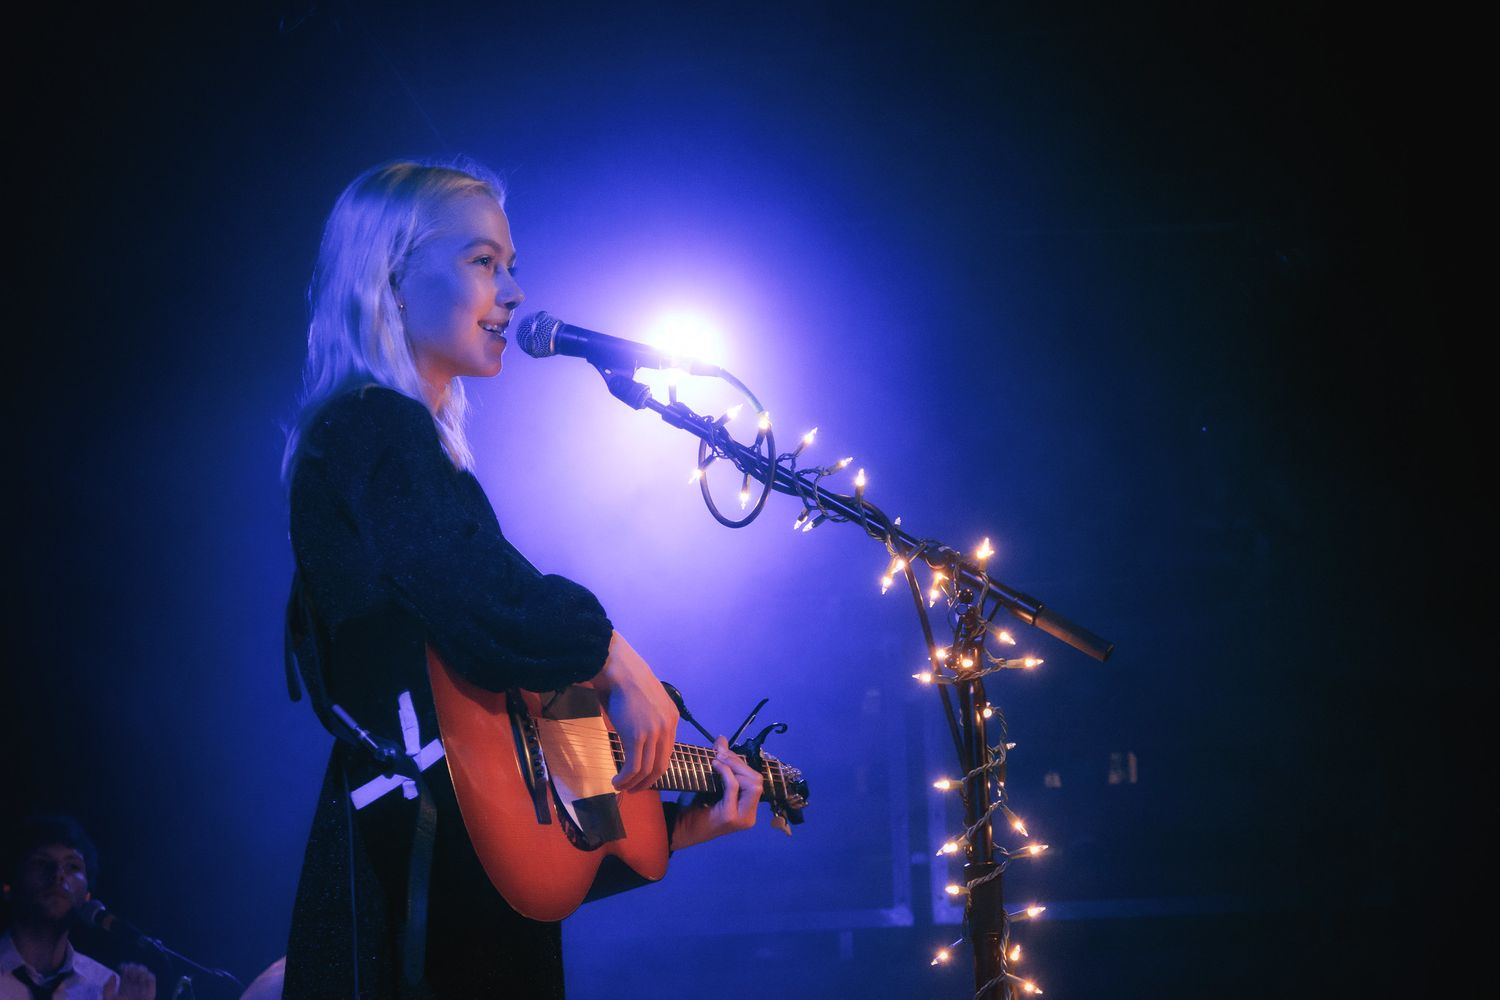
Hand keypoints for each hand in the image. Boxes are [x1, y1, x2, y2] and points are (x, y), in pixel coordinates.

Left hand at [105, 963, 156, 999]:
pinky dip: (148, 976)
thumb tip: (113, 975)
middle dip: (133, 968)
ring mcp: (142, 989)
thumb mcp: (108, 999)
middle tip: (130, 970)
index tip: (123, 966)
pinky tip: (142, 978)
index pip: (126, 974)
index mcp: (124, 988)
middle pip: (135, 971)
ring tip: (136, 974)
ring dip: (141, 970)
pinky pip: (152, 979)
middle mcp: (134, 987)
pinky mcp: (150, 992)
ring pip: (144, 973)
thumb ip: (108, 988)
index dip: (125, 968)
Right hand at [593, 631, 677, 791]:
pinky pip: (633, 767)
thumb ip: (646, 719)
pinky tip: (616, 781)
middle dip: (647, 782)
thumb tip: (635, 736)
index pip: (667, 752)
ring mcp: (653, 732)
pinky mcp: (637, 736)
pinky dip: (625, 779)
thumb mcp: (644, 701)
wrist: (617, 669)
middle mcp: (667, 726)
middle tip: (634, 790)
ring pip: (647, 770)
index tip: (643, 776)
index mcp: (671, 717)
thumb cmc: (624, 681)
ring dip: (633, 783)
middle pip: (661, 765)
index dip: (655, 768)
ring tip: (620, 787)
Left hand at [669, 736, 763, 849]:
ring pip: (752, 785)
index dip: (742, 763)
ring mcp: (742, 818)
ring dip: (735, 768)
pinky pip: (734, 788)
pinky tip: (715, 766)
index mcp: (748, 809)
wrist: (677, 829)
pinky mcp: (730, 818)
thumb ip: (720, 763)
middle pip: (757, 781)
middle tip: (721, 754)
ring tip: (718, 760)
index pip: (756, 781)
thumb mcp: (711, 783)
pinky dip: (726, 773)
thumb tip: (722, 739)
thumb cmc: (694, 807)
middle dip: (739, 763)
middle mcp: (749, 816)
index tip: (724, 751)